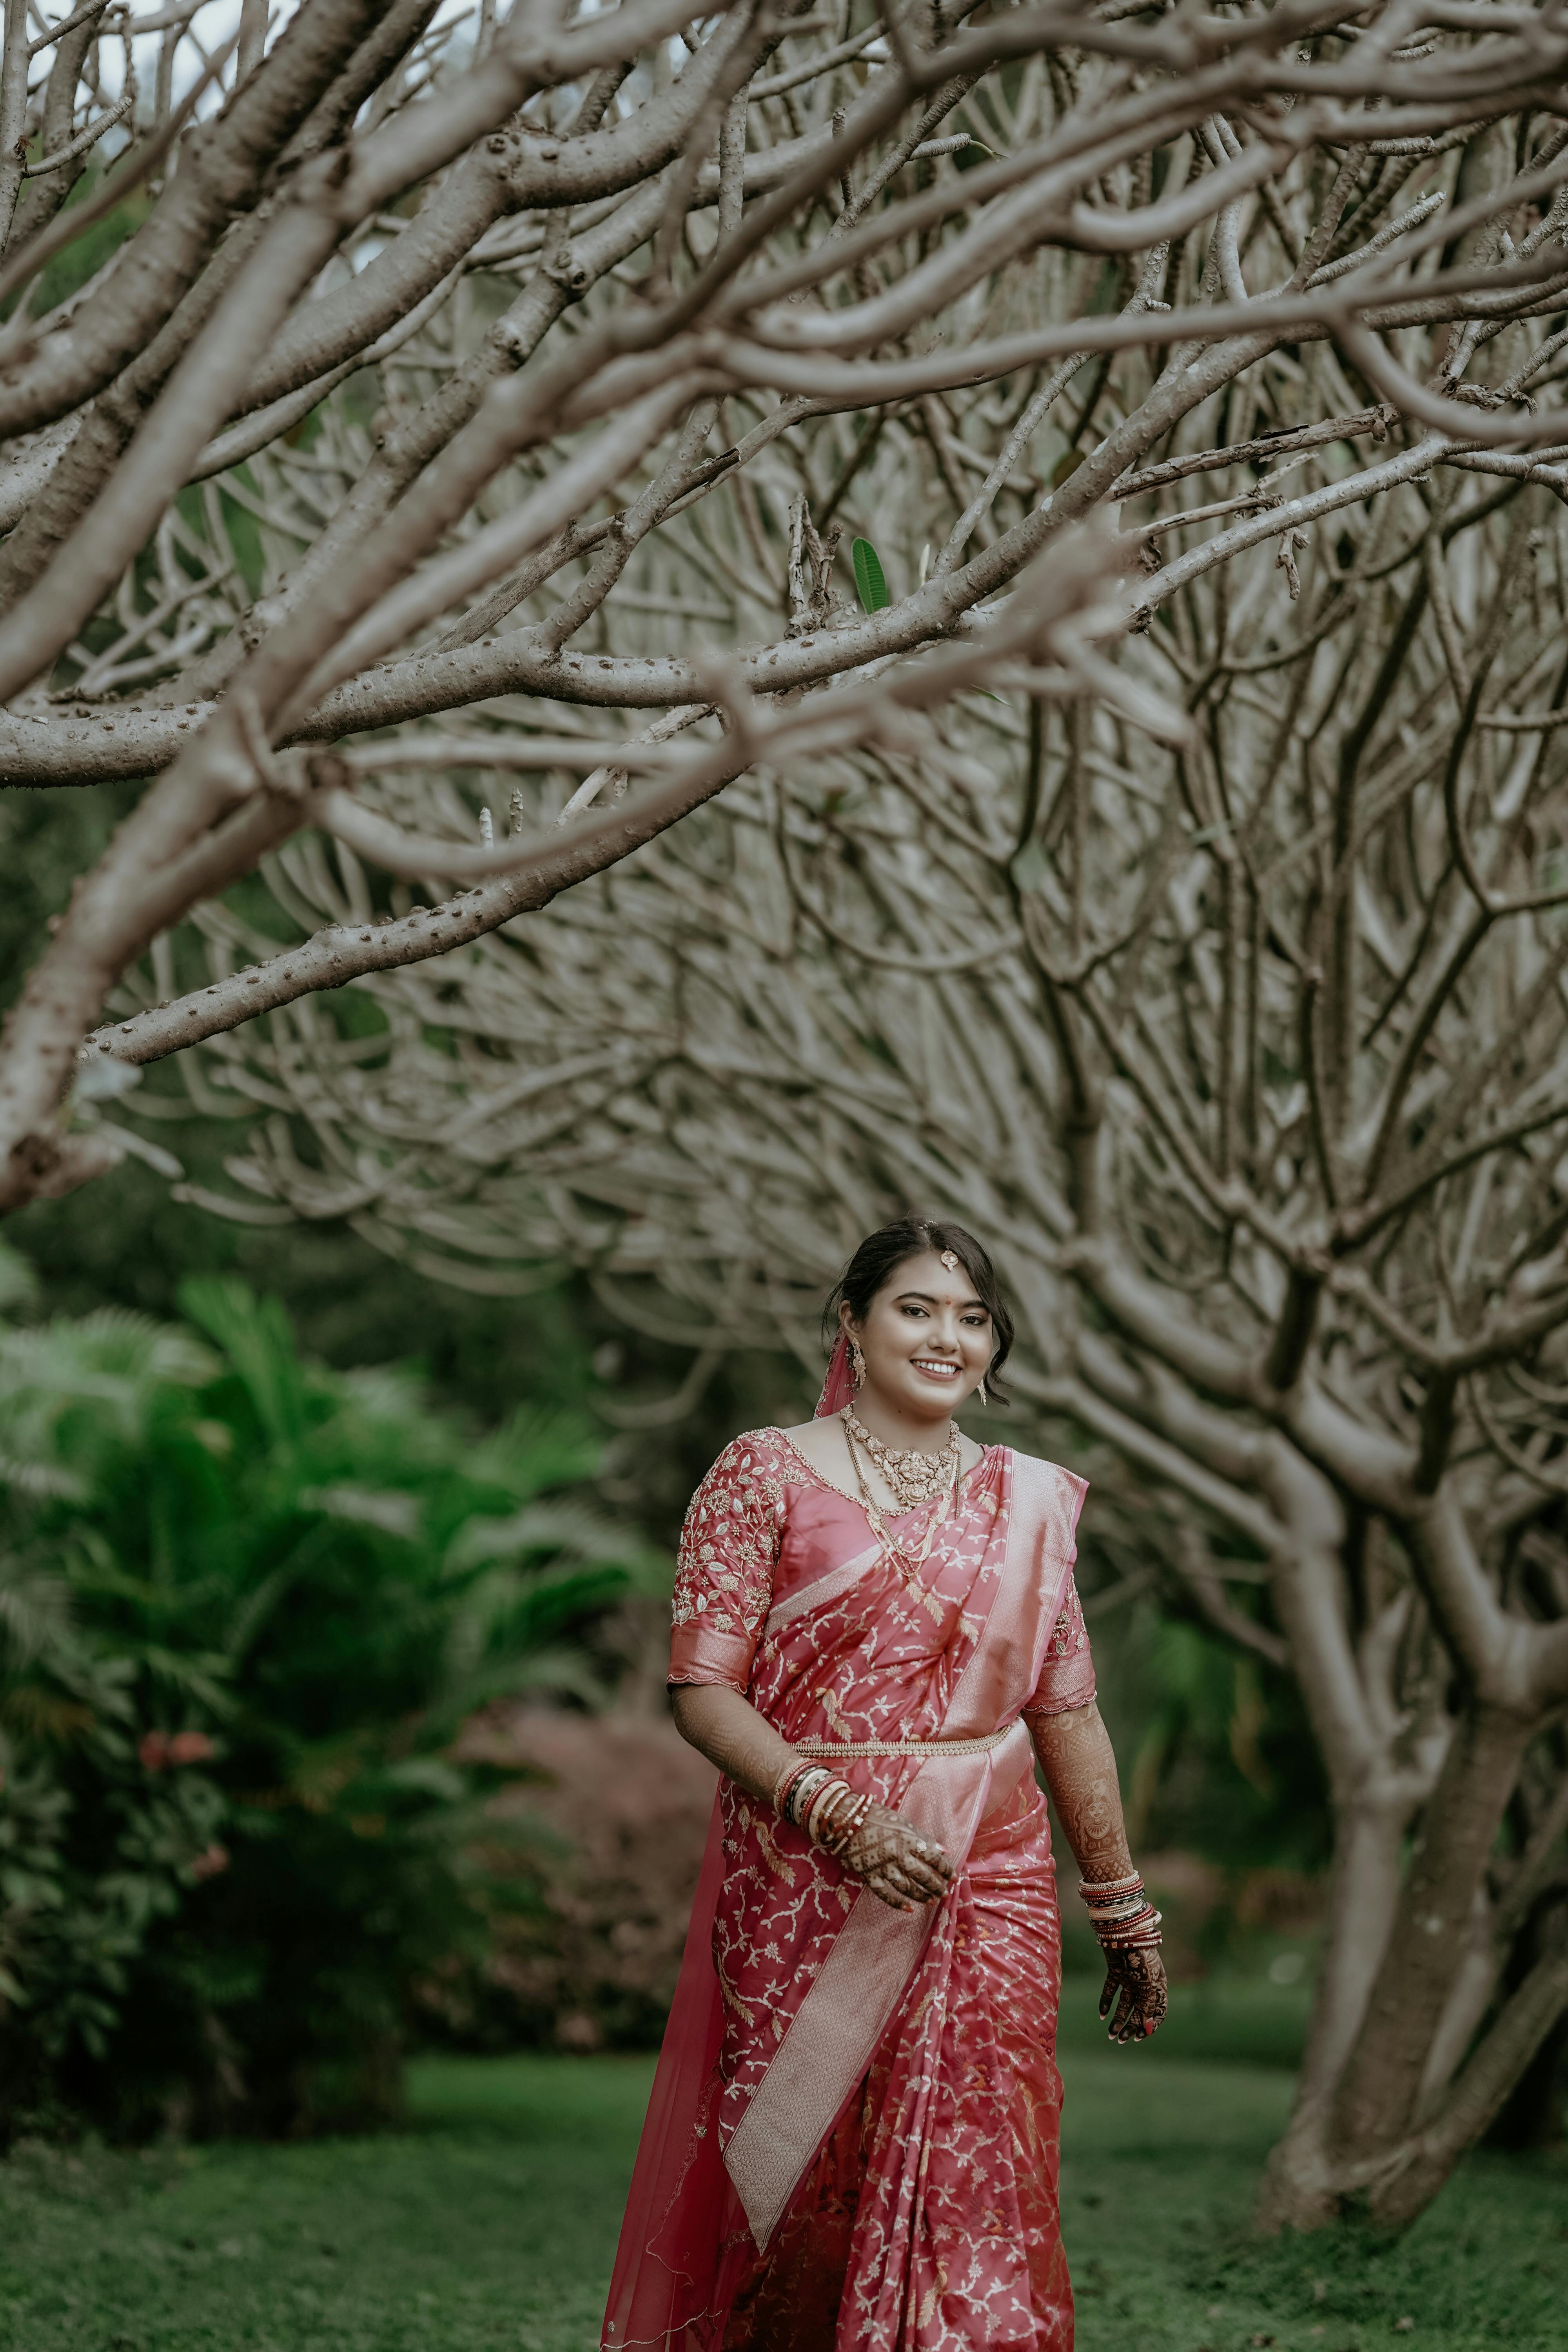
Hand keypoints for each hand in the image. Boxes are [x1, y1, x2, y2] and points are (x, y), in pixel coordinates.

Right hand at [839, 1801, 953, 1911]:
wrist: (846, 1820)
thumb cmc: (877, 1817)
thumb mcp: (903, 1823)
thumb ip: (923, 1838)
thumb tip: (944, 1851)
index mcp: (908, 1839)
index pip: (933, 1858)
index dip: (946, 1869)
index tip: (954, 1878)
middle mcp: (897, 1855)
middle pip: (922, 1876)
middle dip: (936, 1887)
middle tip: (944, 1894)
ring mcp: (883, 1867)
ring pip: (906, 1887)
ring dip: (921, 1897)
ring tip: (932, 1902)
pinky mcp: (869, 1875)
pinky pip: (885, 1894)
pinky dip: (897, 1903)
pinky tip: (908, 1909)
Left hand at [1098, 1943, 1167, 2043]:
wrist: (1123, 1932)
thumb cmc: (1142, 1958)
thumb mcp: (1148, 1985)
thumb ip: (1148, 2007)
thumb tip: (1147, 2029)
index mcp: (1158, 1986)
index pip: (1158, 2011)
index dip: (1150, 2025)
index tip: (1139, 2037)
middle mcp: (1145, 1983)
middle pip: (1139, 2010)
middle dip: (1130, 2025)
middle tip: (1120, 2039)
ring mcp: (1130, 1977)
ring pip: (1124, 2003)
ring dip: (1118, 2018)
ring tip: (1110, 2033)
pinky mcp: (1115, 1971)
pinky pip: (1111, 1991)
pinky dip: (1106, 2002)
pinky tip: (1102, 2015)